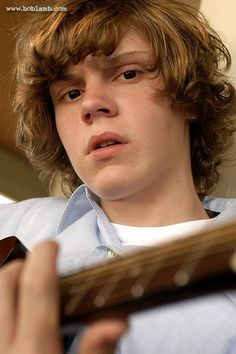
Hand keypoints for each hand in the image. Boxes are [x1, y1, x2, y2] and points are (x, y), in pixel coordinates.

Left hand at [0, 241, 127, 353]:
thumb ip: (97, 352)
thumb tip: (117, 321)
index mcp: (36, 351)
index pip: (37, 287)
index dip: (44, 257)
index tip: (51, 245)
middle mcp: (6, 348)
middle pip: (5, 284)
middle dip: (21, 266)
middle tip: (39, 269)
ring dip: (8, 285)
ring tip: (26, 292)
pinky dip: (3, 304)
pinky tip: (18, 314)